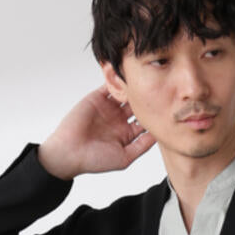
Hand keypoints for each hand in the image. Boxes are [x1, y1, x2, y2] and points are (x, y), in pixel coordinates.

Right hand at [36, 84, 156, 179]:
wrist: (69, 152)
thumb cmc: (95, 160)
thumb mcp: (124, 158)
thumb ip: (141, 146)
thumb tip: (158, 134)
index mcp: (126, 134)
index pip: (145, 121)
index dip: (154, 115)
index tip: (166, 109)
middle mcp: (119, 119)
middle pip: (138, 104)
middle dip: (147, 98)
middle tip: (159, 89)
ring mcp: (108, 107)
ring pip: (125, 93)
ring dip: (133, 86)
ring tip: (145, 79)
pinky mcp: (97, 98)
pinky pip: (109, 85)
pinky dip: (117, 78)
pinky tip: (127, 74)